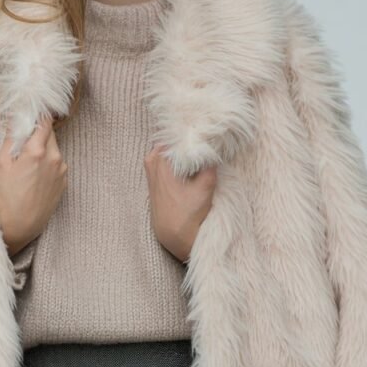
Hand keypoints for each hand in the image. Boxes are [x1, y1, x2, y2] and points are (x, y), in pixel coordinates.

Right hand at [0, 114, 67, 254]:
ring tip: (26, 161)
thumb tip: (15, 119)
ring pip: (54, 148)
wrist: (19, 227)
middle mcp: (54, 158)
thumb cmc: (5, 197)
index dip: (38, 114)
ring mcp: (61, 170)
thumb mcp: (0, 164)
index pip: (44, 121)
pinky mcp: (64, 181)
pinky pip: (57, 163)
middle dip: (38, 132)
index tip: (31, 111)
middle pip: (49, 133)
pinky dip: (48, 162)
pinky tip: (34, 175)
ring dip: (43, 148)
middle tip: (22, 139)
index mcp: (37, 151)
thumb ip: (10, 138)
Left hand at [143, 143, 217, 261]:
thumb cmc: (188, 213)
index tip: (207, 131)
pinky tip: (193, 163)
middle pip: (173, 141)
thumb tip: (214, 144)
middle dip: (188, 141)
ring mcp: (151, 169)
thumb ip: (211, 162)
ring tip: (202, 152)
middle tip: (206, 140)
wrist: (174, 235)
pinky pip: (167, 160)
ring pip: (170, 150)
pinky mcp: (154, 178)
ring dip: (184, 151)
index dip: (193, 133)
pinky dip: (179, 159)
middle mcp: (152, 161)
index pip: (176, 134)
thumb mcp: (206, 186)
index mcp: (161, 159)